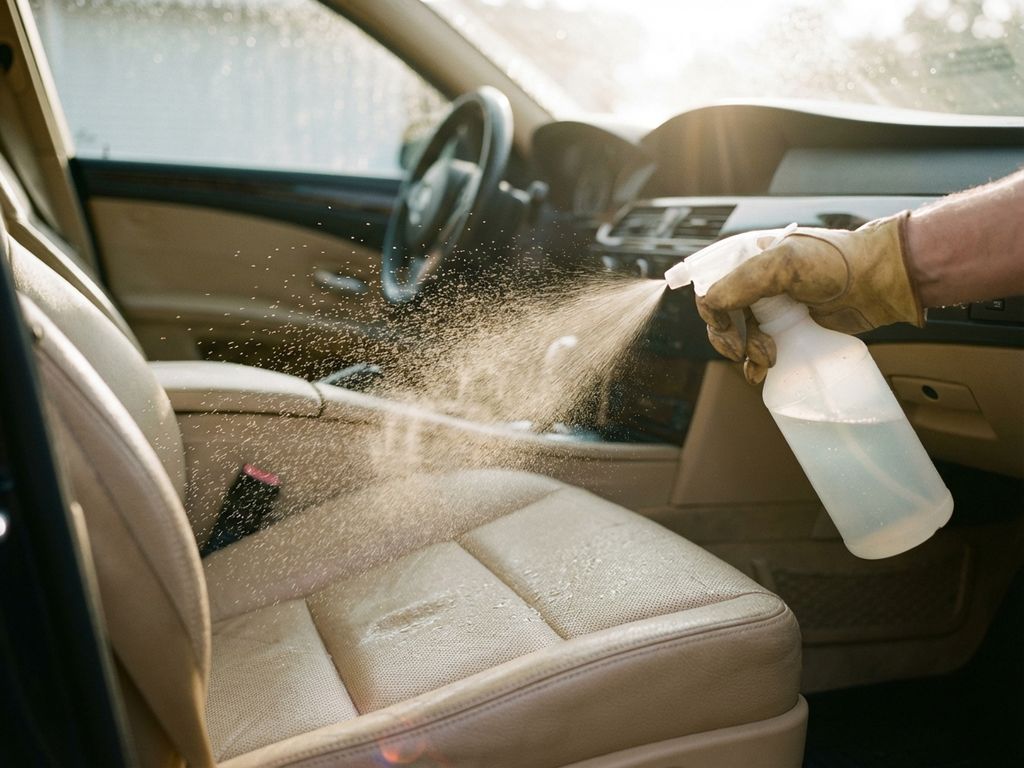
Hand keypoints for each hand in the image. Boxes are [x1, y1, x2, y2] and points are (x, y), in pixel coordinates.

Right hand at [696, 212, 923, 384]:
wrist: (881, 282)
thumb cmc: (838, 262)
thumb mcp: (783, 264)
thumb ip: (740, 283)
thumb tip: (710, 308)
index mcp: (750, 260)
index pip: (712, 286)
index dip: (713, 311)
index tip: (727, 329)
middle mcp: (757, 284)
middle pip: (722, 317)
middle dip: (730, 338)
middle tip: (745, 351)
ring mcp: (774, 308)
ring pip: (740, 336)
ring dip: (746, 352)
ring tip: (768, 359)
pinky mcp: (791, 329)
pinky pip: (760, 349)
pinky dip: (755, 363)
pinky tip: (762, 371)